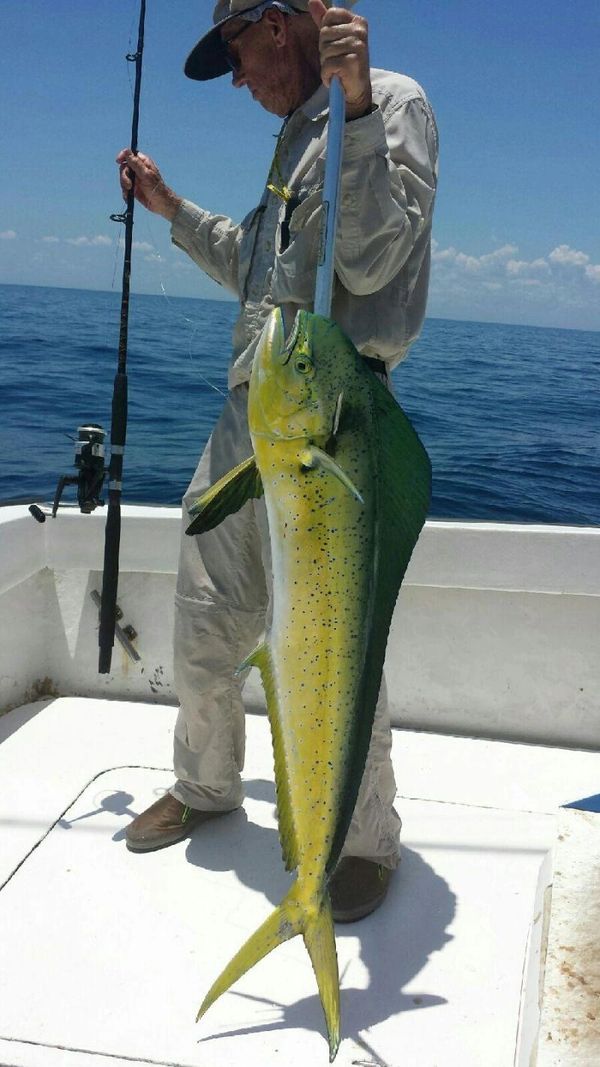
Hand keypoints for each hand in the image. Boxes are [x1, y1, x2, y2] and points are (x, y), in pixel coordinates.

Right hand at [116, 149, 181, 220]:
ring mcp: (135, 179)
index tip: (118, 161)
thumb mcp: (146, 174)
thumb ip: (136, 163)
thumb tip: (127, 152)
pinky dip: (125, 193)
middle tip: (129, 185)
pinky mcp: (133, 189)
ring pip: (123, 178)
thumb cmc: (157, 188)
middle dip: (124, 176)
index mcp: (143, 163)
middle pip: (124, 167)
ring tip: (130, 191)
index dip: (123, 156)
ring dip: (124, 185)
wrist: (161, 204)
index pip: (130, 154)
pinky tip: (128, 198)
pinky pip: (124, 188)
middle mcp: (138, 169)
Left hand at [308, 1, 371, 119]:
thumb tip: (312, 1)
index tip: (335, 43)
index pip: (330, 15)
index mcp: (358, 22)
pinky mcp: (352, 63)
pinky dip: (326, 75)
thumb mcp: (335, 38)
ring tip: (337, 69)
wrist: (357, 89)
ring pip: (325, 50)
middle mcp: (360, 32)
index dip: (326, 32)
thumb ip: (324, 20)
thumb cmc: (345, 62)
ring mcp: (357, 47)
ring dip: (326, 63)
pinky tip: (335, 77)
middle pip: (324, 33)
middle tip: (336, 59)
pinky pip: (327, 65)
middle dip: (324, 49)